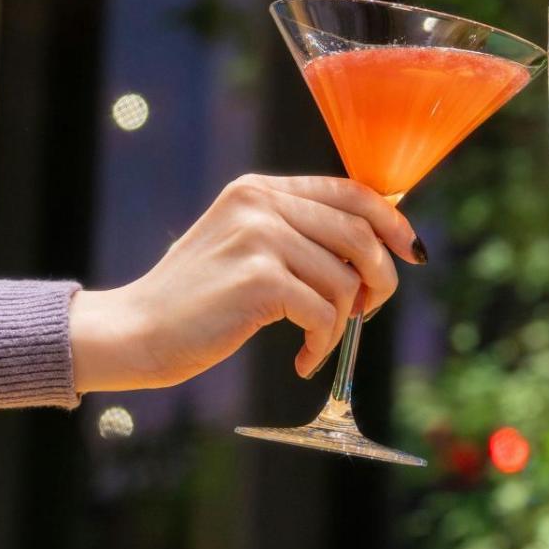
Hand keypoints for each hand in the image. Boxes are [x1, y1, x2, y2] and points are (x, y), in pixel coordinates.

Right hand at [68, 174, 423, 391]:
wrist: (137, 331)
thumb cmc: (201, 300)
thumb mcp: (248, 247)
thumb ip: (300, 235)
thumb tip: (376, 247)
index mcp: (261, 190)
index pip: (352, 191)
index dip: (392, 222)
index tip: (411, 253)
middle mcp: (260, 203)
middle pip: (360, 235)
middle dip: (379, 280)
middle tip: (366, 312)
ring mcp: (259, 238)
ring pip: (344, 282)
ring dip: (341, 324)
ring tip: (316, 342)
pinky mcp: (258, 279)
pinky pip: (324, 314)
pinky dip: (323, 343)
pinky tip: (302, 358)